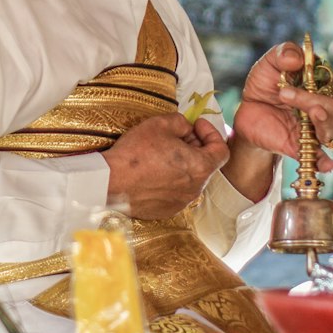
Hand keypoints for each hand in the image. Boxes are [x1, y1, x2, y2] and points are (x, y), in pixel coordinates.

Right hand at [103, 113, 228, 217]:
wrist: (111, 182)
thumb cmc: (136, 153)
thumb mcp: (161, 124)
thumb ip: (182, 122)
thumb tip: (186, 129)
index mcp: (200, 168)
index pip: (222, 150)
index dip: (212, 133)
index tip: (197, 126)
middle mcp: (195, 189)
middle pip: (205, 164)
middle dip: (196, 146)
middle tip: (178, 135)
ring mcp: (181, 202)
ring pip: (190, 178)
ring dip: (183, 163)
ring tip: (163, 152)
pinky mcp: (166, 210)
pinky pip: (176, 191)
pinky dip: (171, 179)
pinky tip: (154, 170)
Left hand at [233, 42, 332, 170]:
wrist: (246, 110)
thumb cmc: (265, 84)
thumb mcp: (269, 63)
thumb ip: (284, 53)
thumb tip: (298, 58)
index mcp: (322, 88)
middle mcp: (323, 110)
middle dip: (314, 99)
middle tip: (285, 92)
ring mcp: (313, 131)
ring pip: (330, 130)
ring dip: (318, 119)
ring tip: (296, 107)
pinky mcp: (300, 148)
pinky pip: (318, 159)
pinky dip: (325, 162)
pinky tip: (327, 164)